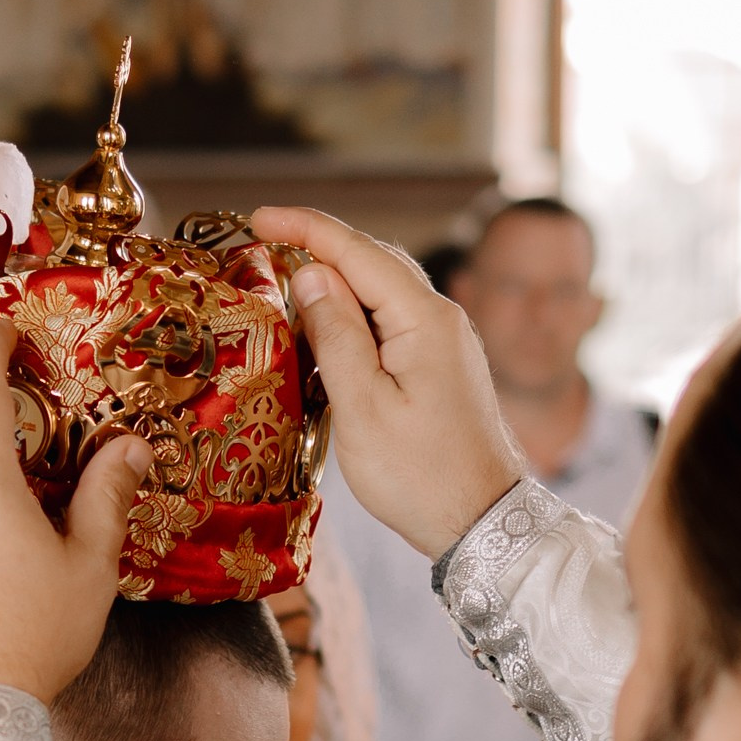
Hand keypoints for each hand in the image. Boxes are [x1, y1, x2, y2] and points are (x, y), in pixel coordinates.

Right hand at [255, 206, 522, 558]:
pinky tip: (326, 330)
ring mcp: (447, 342)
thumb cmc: (421, 477)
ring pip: (383, 291)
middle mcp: (443, 318)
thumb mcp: (363, 408)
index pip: (357, 251)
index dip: (305, 228)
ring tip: (284, 288)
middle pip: (373, 262)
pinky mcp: (443, 366)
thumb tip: (310, 277)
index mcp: (425, 319)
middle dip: (318, 248)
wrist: (482, 523)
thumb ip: (335, 335)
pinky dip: (355, 315)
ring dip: (335, 283)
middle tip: (262, 248)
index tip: (258, 216)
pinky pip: (393, 321)